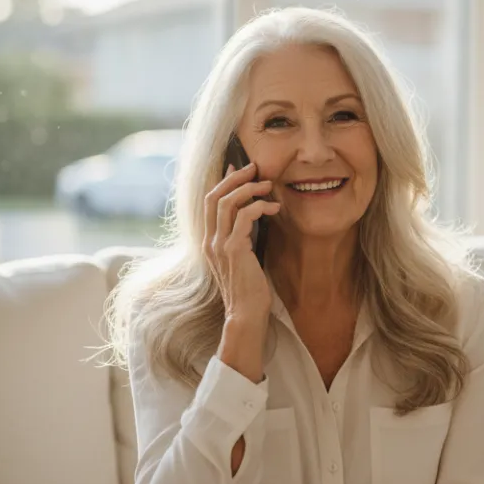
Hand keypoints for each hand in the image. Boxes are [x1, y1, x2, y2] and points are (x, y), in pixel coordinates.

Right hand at [204, 162, 278, 323]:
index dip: (223, 182)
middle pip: (214, 196)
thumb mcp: (242, 259)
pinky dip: (260, 206)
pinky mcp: (233, 249)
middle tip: (254, 169)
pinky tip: (274, 209)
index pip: (210, 203)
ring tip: (268, 185)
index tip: (238, 169)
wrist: (246, 314)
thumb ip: (241, 238)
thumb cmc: (249, 290)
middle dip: (234, 178)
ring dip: (249, 189)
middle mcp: (210, 241)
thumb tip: (250, 217)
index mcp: (209, 242)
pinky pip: (245, 216)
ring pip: (227, 202)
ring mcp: (219, 245)